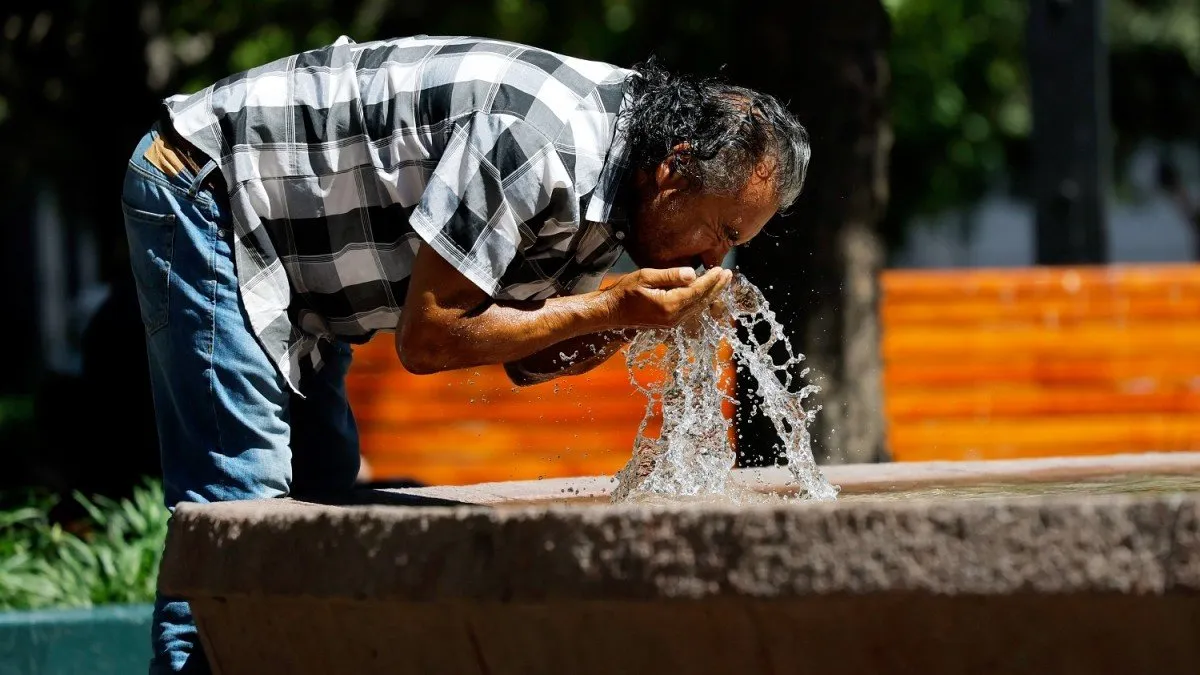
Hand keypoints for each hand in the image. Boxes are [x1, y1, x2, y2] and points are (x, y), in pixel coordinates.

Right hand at [604, 267, 732, 328]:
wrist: (610, 311)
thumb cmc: (624, 292)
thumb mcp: (646, 277)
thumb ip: (670, 275)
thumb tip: (693, 274)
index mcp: (669, 304)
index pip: (697, 290)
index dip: (711, 280)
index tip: (721, 269)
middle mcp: (674, 316)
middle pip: (701, 300)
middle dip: (716, 287)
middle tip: (728, 274)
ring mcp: (672, 322)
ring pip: (698, 307)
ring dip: (711, 294)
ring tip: (722, 282)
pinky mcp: (669, 322)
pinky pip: (690, 310)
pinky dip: (701, 300)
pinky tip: (705, 293)